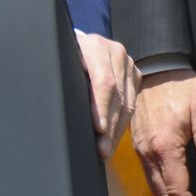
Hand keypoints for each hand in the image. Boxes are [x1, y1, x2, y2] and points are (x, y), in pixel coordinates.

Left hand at [74, 30, 137, 158]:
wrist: (78, 44)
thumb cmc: (64, 57)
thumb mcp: (62, 62)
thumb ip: (66, 79)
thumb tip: (66, 108)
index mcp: (96, 46)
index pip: (103, 81)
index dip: (102, 107)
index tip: (98, 129)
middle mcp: (115, 52)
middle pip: (117, 95)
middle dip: (109, 127)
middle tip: (102, 150)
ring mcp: (127, 62)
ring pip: (127, 102)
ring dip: (117, 130)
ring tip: (107, 151)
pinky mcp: (134, 74)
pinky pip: (131, 103)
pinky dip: (122, 124)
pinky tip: (113, 139)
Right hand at [130, 70, 195, 195]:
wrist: (158, 67)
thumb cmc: (182, 87)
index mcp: (165, 147)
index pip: (177, 190)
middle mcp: (149, 152)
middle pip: (163, 193)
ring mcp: (141, 148)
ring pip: (154, 185)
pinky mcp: (139, 142)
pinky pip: (149, 173)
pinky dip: (161, 188)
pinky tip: (171, 192)